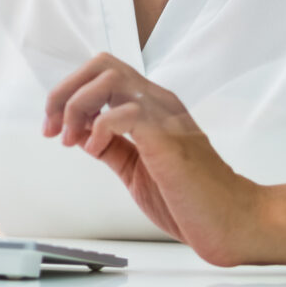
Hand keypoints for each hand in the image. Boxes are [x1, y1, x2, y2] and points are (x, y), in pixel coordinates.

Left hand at [42, 54, 285, 266]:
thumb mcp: (136, 169)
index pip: (104, 73)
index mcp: (154, 108)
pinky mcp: (169, 138)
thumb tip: (82, 133)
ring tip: (71, 139)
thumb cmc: (193, 201)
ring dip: (77, 106)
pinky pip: (125, 112)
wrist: (232, 223)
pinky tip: (96, 149)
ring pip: (110, 78)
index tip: (53, 127)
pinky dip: (100, 128)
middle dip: (65, 92)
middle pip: (102, 64)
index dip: (69, 93)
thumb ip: (112, 147)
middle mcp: (160, 104)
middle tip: (52, 127)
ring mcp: (166, 117)